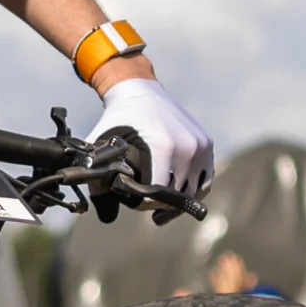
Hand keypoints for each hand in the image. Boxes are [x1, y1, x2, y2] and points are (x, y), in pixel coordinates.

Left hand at [91, 75, 214, 201]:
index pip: (157, 195)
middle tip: (143, 205)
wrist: (140, 90)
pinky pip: (205, 179)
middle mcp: (188, 147)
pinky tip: (177, 198)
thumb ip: (98, 179)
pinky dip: (193, 191)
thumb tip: (105, 217)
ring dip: (176, 202)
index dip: (142, 204)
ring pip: (192, 191)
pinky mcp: (207, 145)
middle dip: (158, 204)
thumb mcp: (102, 145)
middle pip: (175, 195)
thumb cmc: (118, 118)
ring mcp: (201, 146)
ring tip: (161, 210)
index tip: (131, 202)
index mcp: (164, 147)